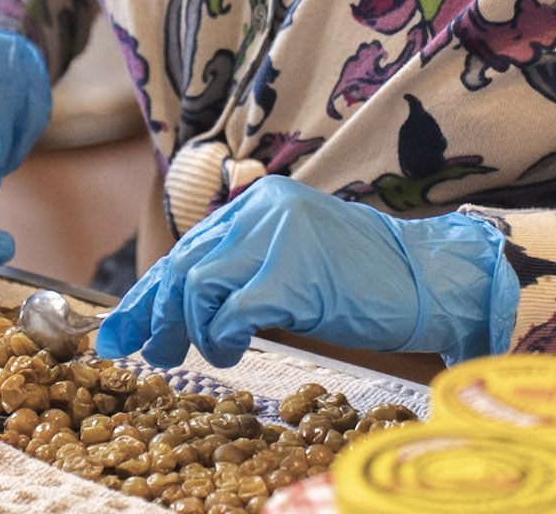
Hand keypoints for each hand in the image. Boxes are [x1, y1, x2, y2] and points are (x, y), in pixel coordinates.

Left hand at [95, 175, 516, 367]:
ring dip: (188, 331)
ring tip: (199, 354)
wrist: (432, 280)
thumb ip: (247, 262)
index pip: (189, 245)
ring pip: (196, 287)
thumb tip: (186, 301)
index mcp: (262, 201)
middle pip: (182, 263)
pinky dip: (222, 339)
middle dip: (151, 312)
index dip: (150, 288)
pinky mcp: (294, 276)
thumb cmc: (367, 278)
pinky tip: (233, 351)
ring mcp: (278, 239)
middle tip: (138, 348)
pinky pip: (231, 313)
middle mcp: (263, 209)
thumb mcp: (297, 255)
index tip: (123, 323)